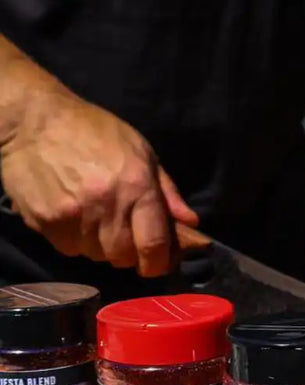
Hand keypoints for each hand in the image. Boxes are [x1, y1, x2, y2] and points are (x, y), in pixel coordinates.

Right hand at [0, 87, 197, 276]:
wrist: (34, 120)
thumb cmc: (93, 131)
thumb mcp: (140, 151)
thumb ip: (166, 191)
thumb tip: (190, 222)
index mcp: (136, 186)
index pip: (154, 244)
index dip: (158, 263)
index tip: (157, 264)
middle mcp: (106, 204)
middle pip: (123, 257)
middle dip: (128, 252)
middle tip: (124, 233)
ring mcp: (73, 215)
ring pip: (96, 255)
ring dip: (100, 245)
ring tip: (96, 217)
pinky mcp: (45, 221)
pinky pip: (69, 248)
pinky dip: (76, 240)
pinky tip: (74, 215)